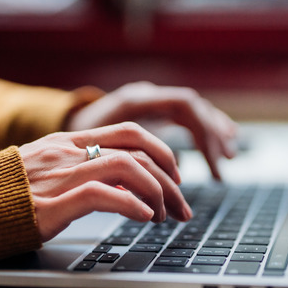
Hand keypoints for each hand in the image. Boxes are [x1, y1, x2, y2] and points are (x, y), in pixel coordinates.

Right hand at [18, 122, 192, 241]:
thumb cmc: (1, 193)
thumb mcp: (44, 170)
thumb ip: (79, 168)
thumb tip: (121, 184)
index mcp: (69, 142)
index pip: (130, 132)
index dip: (162, 152)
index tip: (174, 178)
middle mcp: (69, 152)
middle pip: (139, 147)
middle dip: (170, 177)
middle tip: (181, 205)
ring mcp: (61, 175)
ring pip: (129, 168)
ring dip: (157, 193)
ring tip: (163, 216)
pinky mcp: (52, 203)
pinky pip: (104, 195)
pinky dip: (132, 206)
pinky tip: (144, 219)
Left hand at [66, 82, 237, 179]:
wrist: (57, 124)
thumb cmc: (71, 143)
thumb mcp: (93, 153)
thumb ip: (122, 165)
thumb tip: (151, 192)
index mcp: (134, 100)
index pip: (184, 105)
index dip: (202, 134)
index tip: (210, 163)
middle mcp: (146, 96)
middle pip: (193, 108)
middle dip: (212, 137)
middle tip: (224, 166)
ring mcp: (150, 101)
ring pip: (193, 111)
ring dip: (213, 133)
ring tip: (230, 156)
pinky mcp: (151, 112)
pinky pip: (186, 116)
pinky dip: (204, 130)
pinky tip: (222, 141)